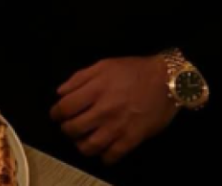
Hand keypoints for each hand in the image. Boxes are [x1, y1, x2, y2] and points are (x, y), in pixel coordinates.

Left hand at [50, 56, 176, 164]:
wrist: (166, 81)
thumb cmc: (133, 70)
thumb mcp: (104, 64)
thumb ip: (80, 77)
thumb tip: (60, 93)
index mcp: (96, 89)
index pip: (65, 107)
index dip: (56, 113)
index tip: (56, 115)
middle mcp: (104, 110)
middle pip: (73, 129)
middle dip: (66, 129)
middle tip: (69, 126)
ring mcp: (117, 127)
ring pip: (88, 147)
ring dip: (81, 145)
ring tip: (83, 139)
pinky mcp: (131, 140)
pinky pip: (110, 156)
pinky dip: (102, 157)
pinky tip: (102, 150)